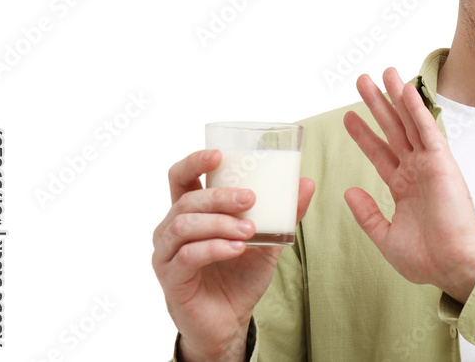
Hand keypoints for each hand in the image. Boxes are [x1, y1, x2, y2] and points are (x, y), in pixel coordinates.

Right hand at [151, 149, 314, 361]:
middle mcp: (171, 229)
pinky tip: (237, 249)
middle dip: (220, 196)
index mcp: (190, 212)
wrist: (230, 320)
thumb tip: (306, 182)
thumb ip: (284, 213)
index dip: (194, 161)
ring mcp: (167, 254)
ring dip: (220, 223)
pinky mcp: (171, 279)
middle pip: (186, 199)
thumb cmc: (240, 274)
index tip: (220, 155)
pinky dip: (215, 248)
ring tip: (250, 231)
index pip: (181, 177)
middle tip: (250, 198)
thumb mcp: (268, 240)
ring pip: (184, 225)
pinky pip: (187, 256)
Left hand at [343, 68, 474, 302]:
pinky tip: (406, 90)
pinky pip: (427, 130)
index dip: (363, 134)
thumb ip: (367, 214)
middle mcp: (416, 170)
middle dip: (376, 105)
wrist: (453, 266)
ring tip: (383, 73)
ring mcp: (429, 164)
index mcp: (404, 187)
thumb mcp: (386, 237)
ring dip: (396, 97)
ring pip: (408, 123)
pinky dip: (416, 109)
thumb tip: (349, 193)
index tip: (348, 117)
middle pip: (392, 129)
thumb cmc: (428, 258)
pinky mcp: (442, 162)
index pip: (380, 152)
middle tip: (362, 80)